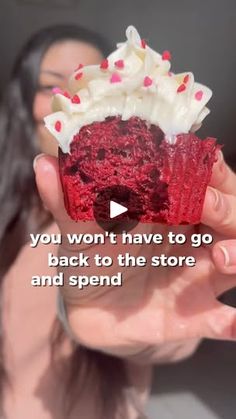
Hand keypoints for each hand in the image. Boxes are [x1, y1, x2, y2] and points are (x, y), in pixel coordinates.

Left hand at [34, 151, 235, 357]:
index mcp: (170, 209)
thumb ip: (65, 201)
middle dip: (226, 207)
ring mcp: (198, 274)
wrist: (91, 307)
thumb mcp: (78, 229)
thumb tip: (42, 164)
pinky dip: (232, 323)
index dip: (211, 169)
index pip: (206, 180)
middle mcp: (192, 237)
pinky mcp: (195, 313)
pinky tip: (232, 324)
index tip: (205, 160)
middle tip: (206, 204)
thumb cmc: (92, 257)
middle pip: (231, 215)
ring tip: (220, 258)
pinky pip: (222, 319)